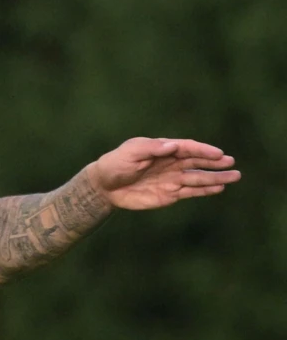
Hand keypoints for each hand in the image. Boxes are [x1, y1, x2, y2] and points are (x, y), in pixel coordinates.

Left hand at [87, 137, 240, 210]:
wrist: (105, 186)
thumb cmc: (116, 163)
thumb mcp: (131, 152)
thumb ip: (152, 149)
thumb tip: (174, 145)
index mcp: (162, 149)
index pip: (187, 148)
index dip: (203, 150)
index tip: (218, 153)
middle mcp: (171, 163)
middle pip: (197, 162)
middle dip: (215, 162)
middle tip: (232, 163)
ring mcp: (172, 179)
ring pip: (198, 177)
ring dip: (216, 177)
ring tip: (234, 176)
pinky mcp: (170, 194)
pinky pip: (191, 191)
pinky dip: (205, 190)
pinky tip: (218, 188)